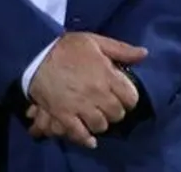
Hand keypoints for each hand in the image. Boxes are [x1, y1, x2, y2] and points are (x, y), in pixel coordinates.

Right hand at [26, 32, 146, 147]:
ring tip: (96, 115)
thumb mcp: (96, 41)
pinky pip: (79, 134)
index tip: (123, 95)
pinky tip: (90, 139)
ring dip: (101, 122)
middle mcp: (97, 94)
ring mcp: (80, 106)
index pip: (131, 98)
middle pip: (117, 114)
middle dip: (115, 110)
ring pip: (101, 125)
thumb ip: (121, 49)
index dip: (129, 97)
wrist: (36, 54)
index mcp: (107, 75)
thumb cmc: (67, 47)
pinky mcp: (64, 115)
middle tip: (108, 103)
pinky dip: (86, 138)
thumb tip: (144, 54)